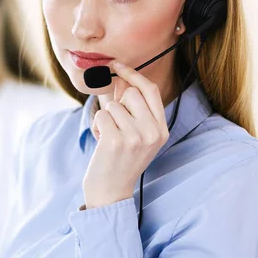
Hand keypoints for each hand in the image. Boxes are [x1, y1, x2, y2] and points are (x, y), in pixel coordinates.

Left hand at [83, 62, 168, 208]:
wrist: (111, 192)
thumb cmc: (120, 160)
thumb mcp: (135, 135)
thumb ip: (132, 108)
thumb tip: (122, 79)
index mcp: (161, 129)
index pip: (150, 90)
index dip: (133, 74)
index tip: (118, 65)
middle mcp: (153, 132)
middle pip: (131, 94)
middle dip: (117, 105)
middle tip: (115, 126)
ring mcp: (136, 137)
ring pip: (113, 106)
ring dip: (105, 120)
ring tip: (109, 140)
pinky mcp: (116, 141)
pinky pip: (101, 116)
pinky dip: (97, 127)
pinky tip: (101, 143)